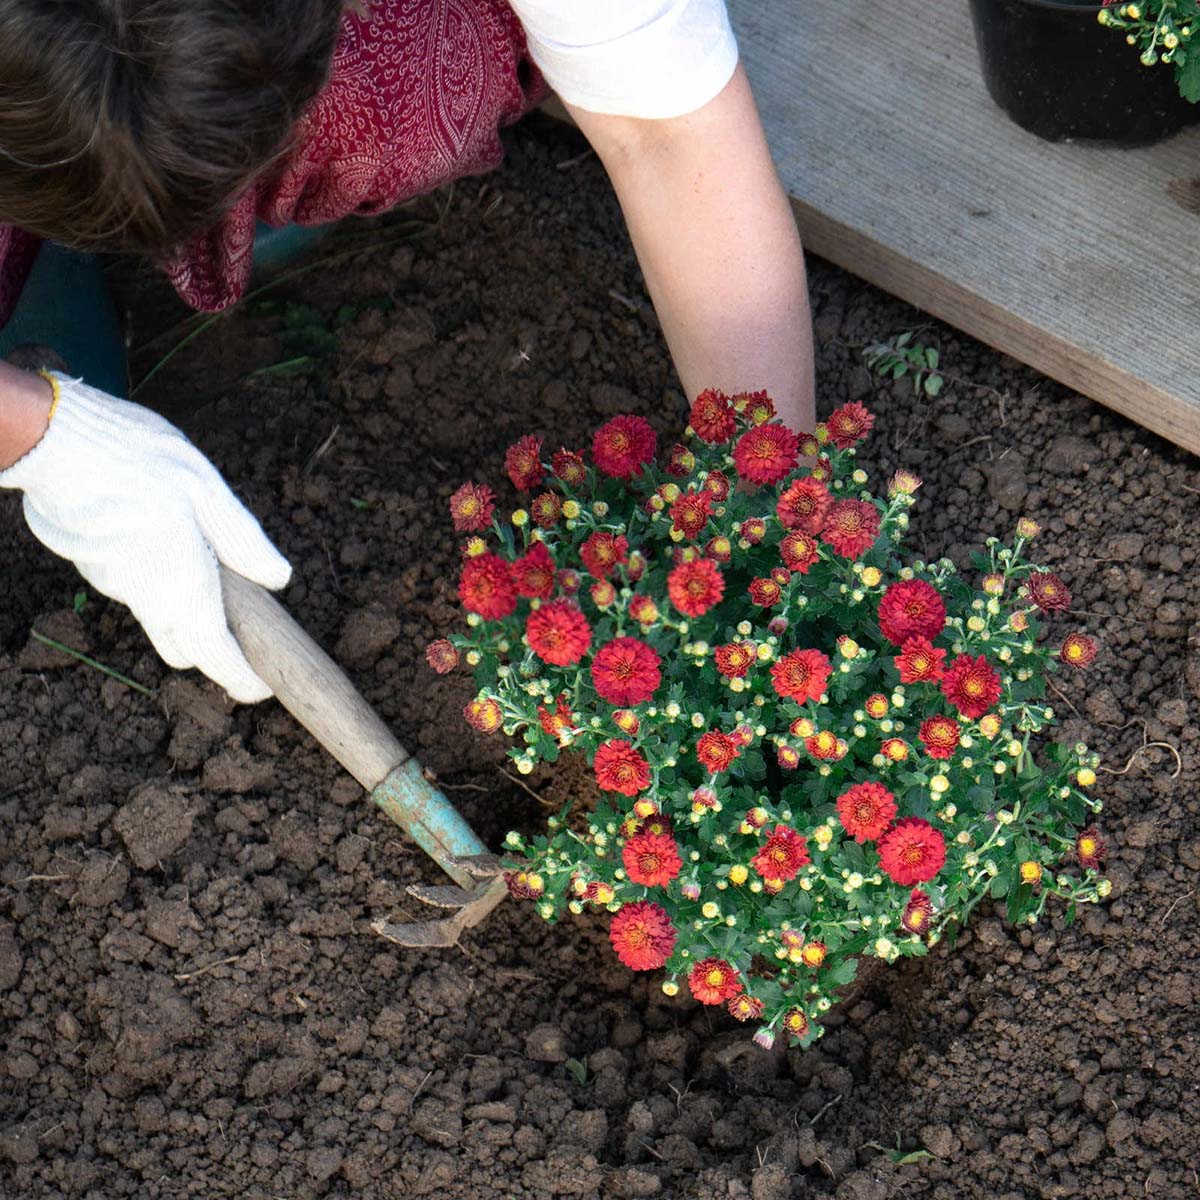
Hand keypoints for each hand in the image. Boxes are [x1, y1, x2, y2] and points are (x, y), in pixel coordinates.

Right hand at [0, 373, 290, 701]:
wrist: (49, 440)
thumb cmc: (135, 460)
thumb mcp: (207, 491)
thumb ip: (243, 541)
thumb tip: (277, 578)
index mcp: (181, 587)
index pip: (216, 658)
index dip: (243, 679)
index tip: (263, 687)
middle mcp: (144, 597)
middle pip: (185, 646)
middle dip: (213, 645)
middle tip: (243, 619)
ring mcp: (111, 583)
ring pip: (156, 613)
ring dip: (182, 602)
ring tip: (205, 556)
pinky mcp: (89, 564)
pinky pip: (131, 582)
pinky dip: (153, 572)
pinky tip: (159, 531)